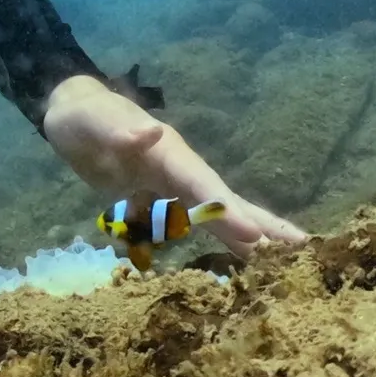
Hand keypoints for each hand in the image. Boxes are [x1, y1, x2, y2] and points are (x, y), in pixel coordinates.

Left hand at [41, 75, 307, 256]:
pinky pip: (197, 225)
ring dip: (252, 236)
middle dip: (262, 223)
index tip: (255, 236)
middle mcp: (181, 171)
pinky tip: (245, 258)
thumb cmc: (83, 117)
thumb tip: (150, 130)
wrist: (72, 117)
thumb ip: (120, 128)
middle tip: (303, 249)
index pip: (203, 185)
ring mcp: (175, 188)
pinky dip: (223, 240)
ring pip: (219, 215)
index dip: (227, 211)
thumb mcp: (94, 120)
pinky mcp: (162, 202)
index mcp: (169, 153)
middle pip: (226, 200)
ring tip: (288, 259)